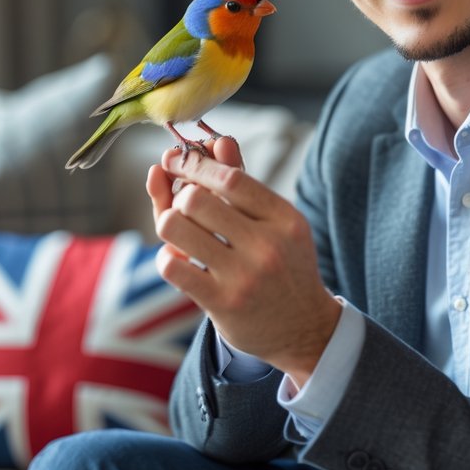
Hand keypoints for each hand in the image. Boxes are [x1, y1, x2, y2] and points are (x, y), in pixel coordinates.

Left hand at [146, 137, 341, 386]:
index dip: (194, 163)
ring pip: (176, 228)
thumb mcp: (275, 221)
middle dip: (180, 196)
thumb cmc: (283, 264)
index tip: (174, 160)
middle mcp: (266, 245)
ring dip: (168, 224)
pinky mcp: (222, 303)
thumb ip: (244, 181)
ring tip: (179, 232)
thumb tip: (217, 141)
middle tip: (184, 207)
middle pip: (196, 198)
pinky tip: (179, 259)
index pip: (229, 177)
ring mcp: (244, 276)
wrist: (302, 328)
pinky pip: (172, 266)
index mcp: (283, 218)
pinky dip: (166, 256)